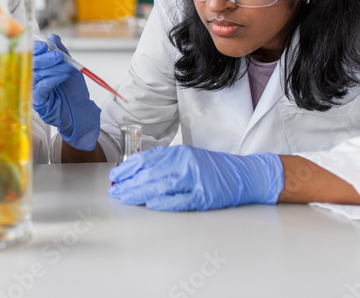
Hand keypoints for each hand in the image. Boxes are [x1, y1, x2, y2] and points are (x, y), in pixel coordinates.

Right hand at [32, 34, 100, 150]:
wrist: (80, 110)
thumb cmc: (73, 89)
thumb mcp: (69, 66)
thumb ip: (60, 51)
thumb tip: (52, 36)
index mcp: (38, 67)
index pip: (31, 55)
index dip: (35, 49)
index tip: (45, 46)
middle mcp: (33, 77)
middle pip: (31, 64)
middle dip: (46, 58)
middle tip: (59, 56)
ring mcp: (34, 89)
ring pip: (37, 74)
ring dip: (54, 69)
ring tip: (67, 68)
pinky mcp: (37, 100)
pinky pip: (41, 87)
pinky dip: (52, 79)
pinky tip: (62, 77)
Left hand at [108, 145, 283, 210]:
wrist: (245, 175)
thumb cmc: (213, 168)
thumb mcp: (187, 158)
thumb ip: (164, 164)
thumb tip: (136, 173)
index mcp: (179, 153)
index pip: (147, 160)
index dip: (128, 168)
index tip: (115, 175)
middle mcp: (185, 164)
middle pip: (150, 173)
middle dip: (128, 183)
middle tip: (114, 190)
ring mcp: (195, 180)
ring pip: (160, 186)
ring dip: (139, 193)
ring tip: (124, 198)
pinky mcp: (204, 197)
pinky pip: (179, 200)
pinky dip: (163, 202)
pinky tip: (150, 204)